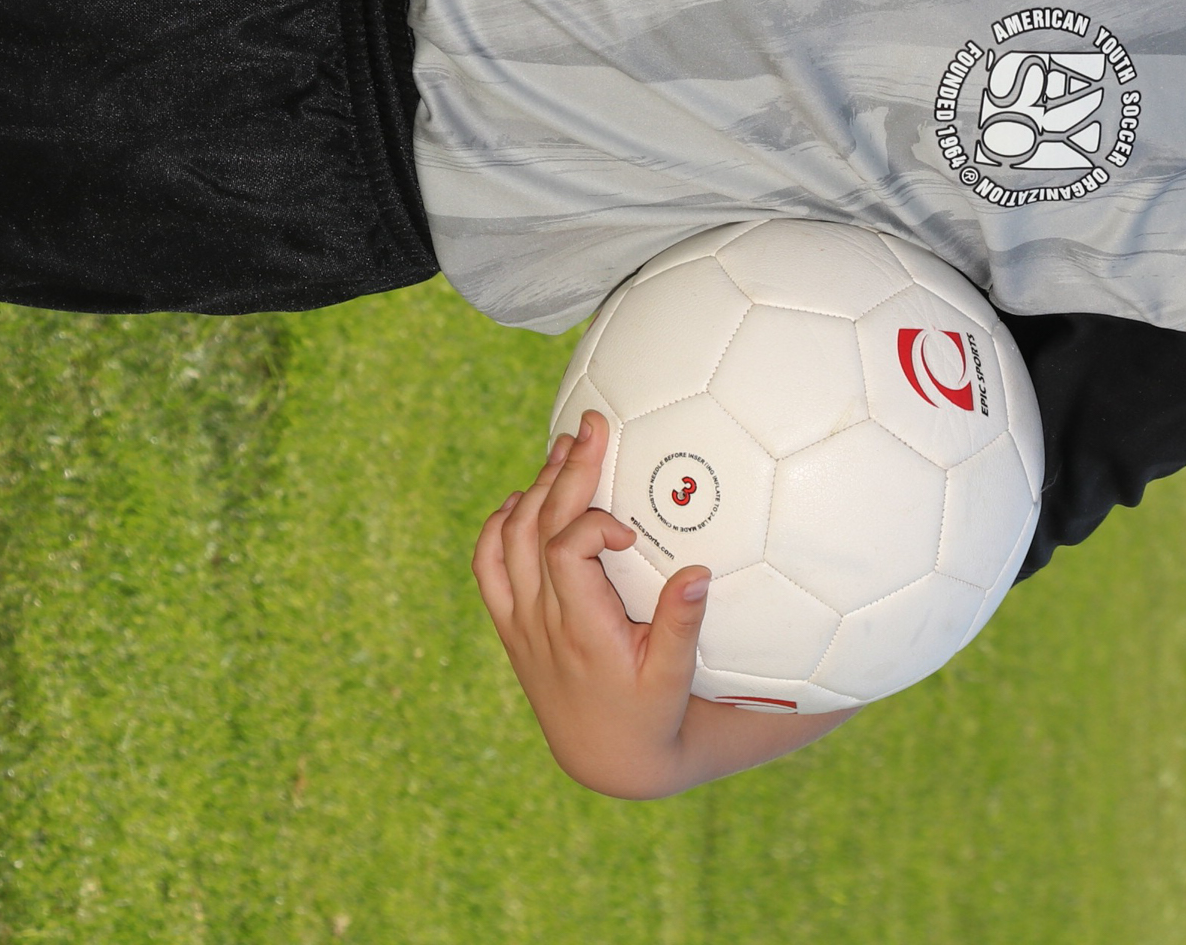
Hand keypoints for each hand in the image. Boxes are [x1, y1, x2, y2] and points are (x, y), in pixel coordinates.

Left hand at [474, 409, 853, 796]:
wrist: (604, 757)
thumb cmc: (651, 713)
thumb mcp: (675, 677)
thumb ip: (681, 625)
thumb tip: (698, 574)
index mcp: (581, 631)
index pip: (566, 551)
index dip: (591, 524)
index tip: (627, 528)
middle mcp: (541, 623)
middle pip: (535, 528)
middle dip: (565, 472)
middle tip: (592, 427)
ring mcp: (518, 622)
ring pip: (507, 539)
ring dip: (536, 488)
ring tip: (566, 449)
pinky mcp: (511, 625)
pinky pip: (486, 566)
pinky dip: (499, 524)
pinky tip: (527, 497)